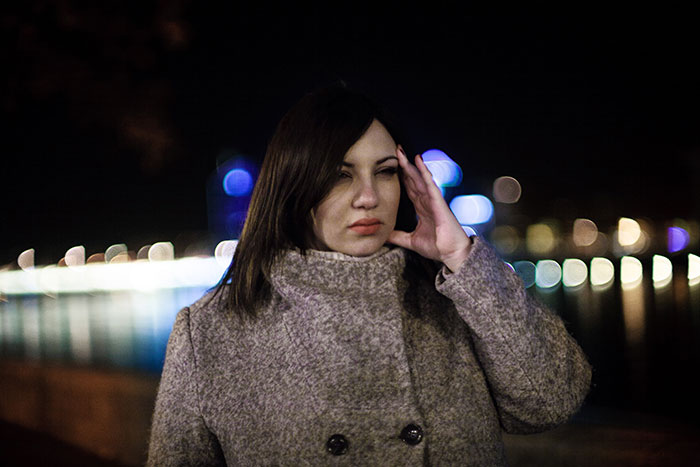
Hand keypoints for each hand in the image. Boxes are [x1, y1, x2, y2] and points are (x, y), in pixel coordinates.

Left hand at [388, 145, 471, 271]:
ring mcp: (433, 200)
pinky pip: (430, 184)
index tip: (392, 166)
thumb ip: (398, 236)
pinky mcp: (439, 202)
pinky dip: (424, 172)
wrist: (452, 254)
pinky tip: (418, 161)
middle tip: (395, 151)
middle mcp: (427, 201)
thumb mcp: (411, 241)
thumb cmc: (437, 247)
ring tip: (402, 152)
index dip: (401, 177)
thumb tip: (384, 236)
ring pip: (419, 178)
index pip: (409, 188)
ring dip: (411, 165)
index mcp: (422, 208)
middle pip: (413, 179)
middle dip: (404, 165)